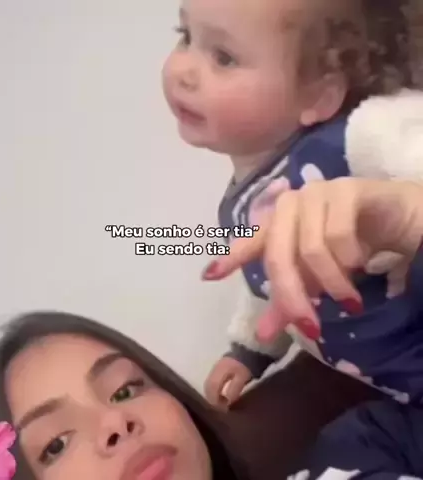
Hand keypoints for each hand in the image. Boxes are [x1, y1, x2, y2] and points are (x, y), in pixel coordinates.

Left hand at [202, 178, 422, 333]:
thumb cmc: (349, 246)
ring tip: (347, 296)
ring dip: (332, 282)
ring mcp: (316, 193)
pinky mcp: (346, 189)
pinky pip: (339, 235)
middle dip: (292, 296)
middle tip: (311, 326)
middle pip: (279, 256)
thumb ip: (290, 301)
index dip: (231, 258)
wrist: (396, 219)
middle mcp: (291, 205)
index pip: (251, 242)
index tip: (208, 276)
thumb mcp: (316, 279)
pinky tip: (361, 263)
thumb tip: (264, 335)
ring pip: (311, 249)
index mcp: (278, 224)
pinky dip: (351, 260)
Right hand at [204, 357, 252, 409]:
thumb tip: (227, 402)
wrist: (252, 348)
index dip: (214, 400)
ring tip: (222, 402)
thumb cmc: (247, 364)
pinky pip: (213, 379)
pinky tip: (222, 392)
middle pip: (208, 385)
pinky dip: (215, 388)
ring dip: (213, 393)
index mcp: (219, 370)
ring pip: (209, 382)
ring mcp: (216, 366)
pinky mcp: (220, 366)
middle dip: (212, 398)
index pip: (211, 387)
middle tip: (221, 408)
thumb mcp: (243, 377)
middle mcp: (215, 368)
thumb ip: (234, 388)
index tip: (222, 409)